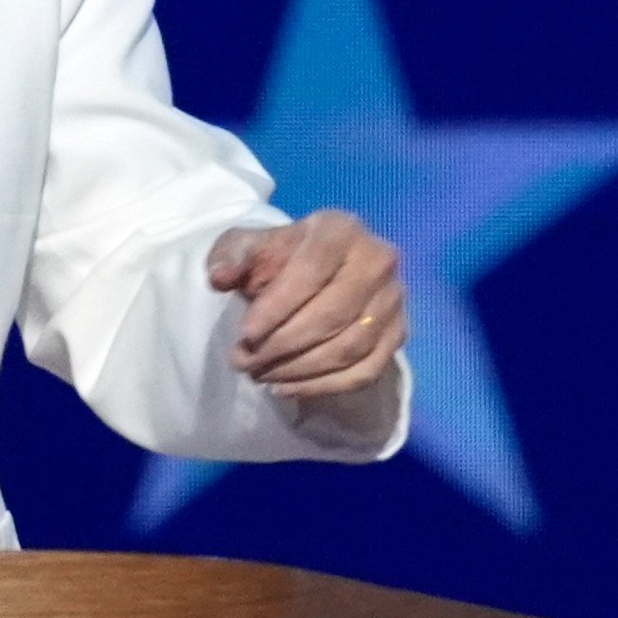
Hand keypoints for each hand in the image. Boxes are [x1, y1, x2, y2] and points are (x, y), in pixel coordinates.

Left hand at [206, 209, 406, 399]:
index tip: (243, 335)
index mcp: (340, 229)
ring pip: (348, 348)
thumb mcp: (247, 246)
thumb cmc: (277, 257)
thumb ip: (230, 257)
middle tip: (244, 361)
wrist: (315, 270)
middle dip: (281, 345)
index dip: (276, 308)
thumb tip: (219, 277)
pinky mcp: (398, 334)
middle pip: (331, 315)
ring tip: (259, 375)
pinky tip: (286, 388)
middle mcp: (377, 261)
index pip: (310, 272)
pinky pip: (364, 371)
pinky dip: (323, 386)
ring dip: (298, 370)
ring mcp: (393, 300)